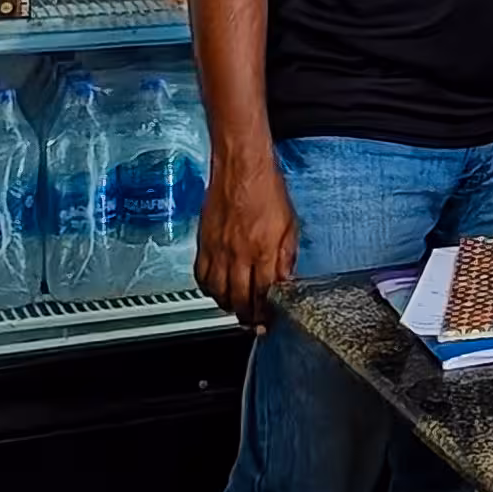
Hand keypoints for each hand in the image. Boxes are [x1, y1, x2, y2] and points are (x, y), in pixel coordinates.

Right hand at [198, 155, 298, 329]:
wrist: (241, 168)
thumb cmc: (267, 189)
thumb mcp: (290, 225)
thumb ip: (287, 256)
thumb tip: (287, 280)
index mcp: (265, 251)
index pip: (265, 294)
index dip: (267, 313)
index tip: (269, 322)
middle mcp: (240, 255)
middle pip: (240, 299)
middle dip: (247, 317)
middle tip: (252, 323)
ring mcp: (219, 251)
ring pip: (218, 292)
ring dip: (228, 306)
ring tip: (236, 310)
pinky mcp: (204, 244)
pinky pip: (202, 276)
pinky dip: (208, 289)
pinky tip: (216, 290)